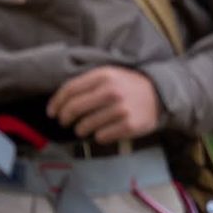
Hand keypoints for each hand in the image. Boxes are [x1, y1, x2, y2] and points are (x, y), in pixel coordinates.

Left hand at [47, 66, 161, 143]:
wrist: (160, 93)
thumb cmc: (128, 86)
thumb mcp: (110, 75)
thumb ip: (87, 84)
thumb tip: (58, 104)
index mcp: (104, 75)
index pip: (70, 90)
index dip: (56, 103)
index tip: (52, 113)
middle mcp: (112, 91)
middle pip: (73, 109)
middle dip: (65, 118)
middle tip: (66, 122)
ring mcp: (121, 109)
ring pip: (85, 126)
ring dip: (81, 129)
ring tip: (86, 127)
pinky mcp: (129, 125)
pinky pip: (101, 137)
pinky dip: (99, 136)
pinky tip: (105, 130)